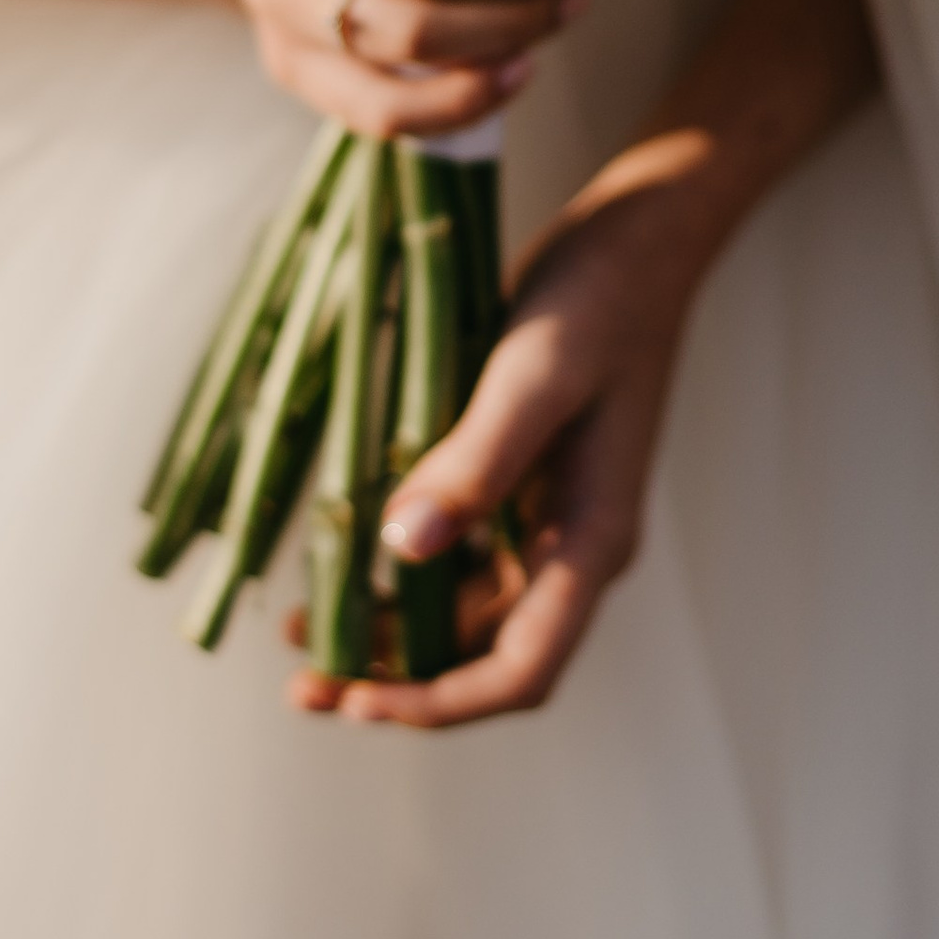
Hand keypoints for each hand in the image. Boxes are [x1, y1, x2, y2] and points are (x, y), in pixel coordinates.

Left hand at [287, 0, 879, 728]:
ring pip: (464, 611)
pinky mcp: (526, 482)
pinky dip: (399, 571)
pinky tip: (337, 553)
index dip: (436, 703)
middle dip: (394, 680)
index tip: (353, 701)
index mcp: (593, 541)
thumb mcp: (531, 375)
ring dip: (387, 631)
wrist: (642, 234)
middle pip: (484, 656)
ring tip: (297, 628)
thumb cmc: (597, 298)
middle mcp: (575, 547)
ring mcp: (552, 517)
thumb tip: (403, 549)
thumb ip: (474, 462)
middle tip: (299, 683)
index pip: (521, 671)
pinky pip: (460, 554)